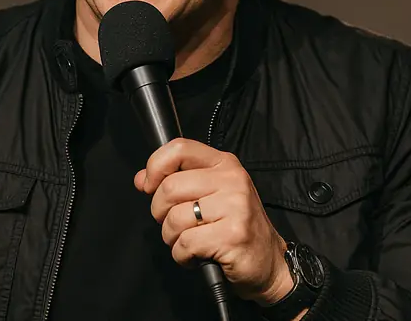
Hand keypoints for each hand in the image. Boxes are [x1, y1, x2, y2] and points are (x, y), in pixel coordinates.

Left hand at [134, 138, 293, 304]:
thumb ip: (177, 181)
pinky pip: (185, 244)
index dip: (155, 166)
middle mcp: (232, 180)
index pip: (178, 148)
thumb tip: (141, 179)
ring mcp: (235, 207)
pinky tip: (198, 255)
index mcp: (224, 164)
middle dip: (160, 213)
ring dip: (172, 238)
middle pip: (169, 188)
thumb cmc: (235, 227)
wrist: (269, 262)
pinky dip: (183, 256)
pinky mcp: (233, 235)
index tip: (150, 186)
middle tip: (176, 225)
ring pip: (174, 219)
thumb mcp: (210, 195)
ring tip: (190, 241)